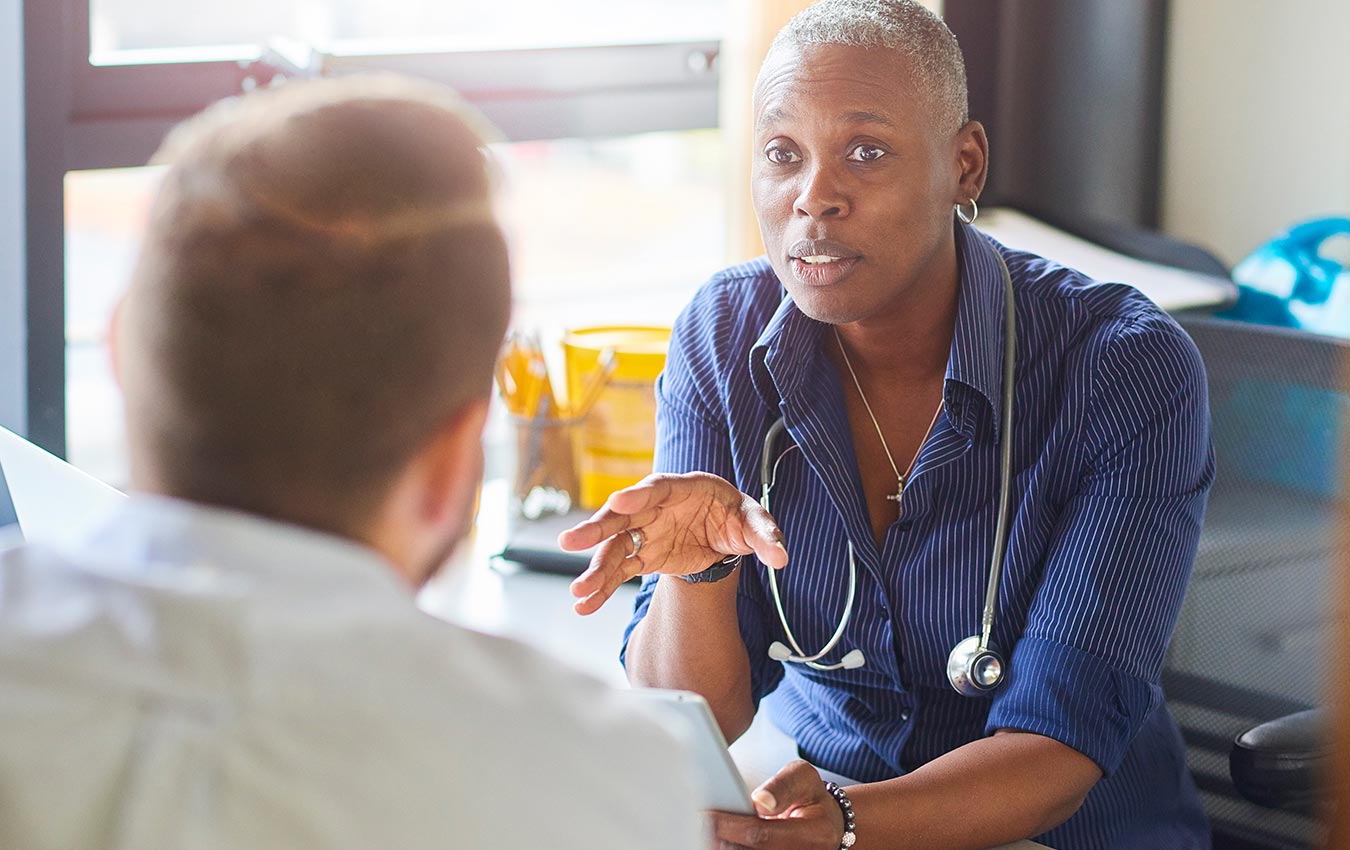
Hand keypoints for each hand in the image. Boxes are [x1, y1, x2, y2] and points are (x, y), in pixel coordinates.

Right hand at [558, 471, 787, 614]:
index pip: (658, 488)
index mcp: (683, 489)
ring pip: (614, 548)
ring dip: (595, 569)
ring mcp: (645, 532)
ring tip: (578, 593)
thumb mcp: (754, 521)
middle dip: (598, 528)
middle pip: (622, 516)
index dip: (638, 494)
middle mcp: (655, 508)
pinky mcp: (642, 556)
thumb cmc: (736, 516)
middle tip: (573, 540)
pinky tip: (585, 607)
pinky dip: (602, 589)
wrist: (722, 532)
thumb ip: (766, 535)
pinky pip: (618, 572)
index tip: (618, 502)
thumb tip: (781, 557)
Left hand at [710, 760, 846, 849]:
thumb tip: (760, 801)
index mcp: (813, 835)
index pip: (762, 835)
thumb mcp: (805, 779)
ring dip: (721, 846)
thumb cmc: (810, 799)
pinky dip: (730, 847)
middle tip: (695, 825)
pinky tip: (715, 840)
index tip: (706, 816)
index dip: (731, 826)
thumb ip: (783, 785)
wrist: (826, 826)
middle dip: (719, 839)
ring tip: (700, 833)